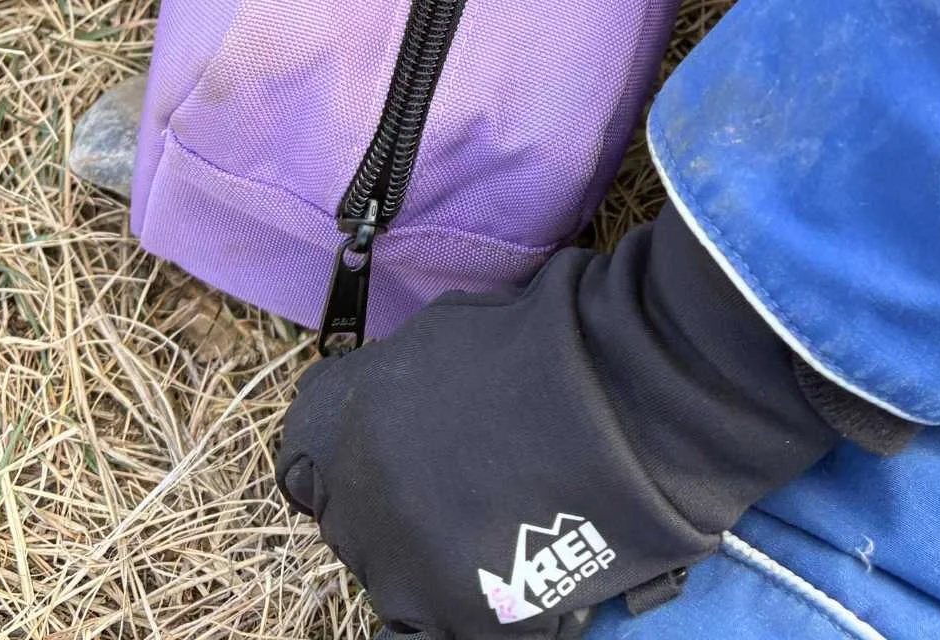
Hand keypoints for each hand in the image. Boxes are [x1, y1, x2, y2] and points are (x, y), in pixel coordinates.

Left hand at [275, 210, 912, 636]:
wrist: (634, 392)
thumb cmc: (558, 341)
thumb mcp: (450, 330)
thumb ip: (402, 377)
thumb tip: (393, 402)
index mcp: (348, 419)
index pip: (305, 465)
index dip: (351, 465)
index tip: (396, 464)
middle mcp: (358, 495)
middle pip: (354, 527)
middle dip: (401, 513)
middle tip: (468, 498)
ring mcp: (403, 563)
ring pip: (396, 583)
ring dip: (436, 565)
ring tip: (504, 539)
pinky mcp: (458, 616)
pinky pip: (430, 635)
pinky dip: (461, 619)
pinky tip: (508, 593)